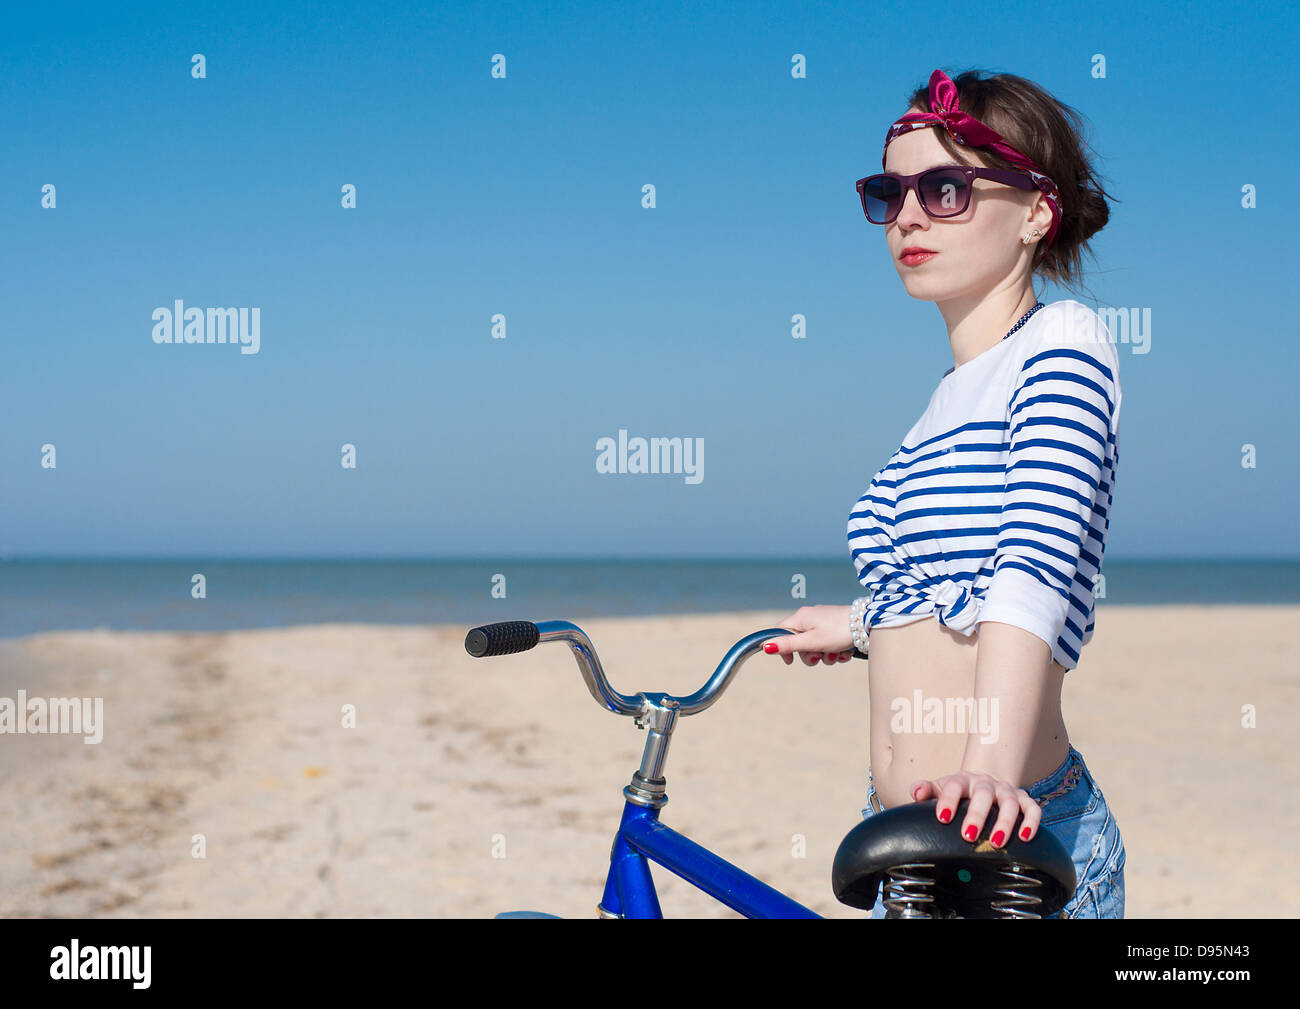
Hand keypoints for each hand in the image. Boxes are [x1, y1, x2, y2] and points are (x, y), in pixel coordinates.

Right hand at [761, 605, 855, 666]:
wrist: (867, 623)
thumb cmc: (838, 631)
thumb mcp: (811, 642)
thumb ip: (788, 645)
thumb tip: (765, 646)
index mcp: (800, 617)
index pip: (780, 632)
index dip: (782, 648)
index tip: (791, 662)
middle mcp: (810, 617)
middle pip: (799, 642)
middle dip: (810, 655)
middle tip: (820, 657)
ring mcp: (823, 621)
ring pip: (816, 645)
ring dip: (825, 655)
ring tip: (837, 654)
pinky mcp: (835, 626)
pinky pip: (828, 643)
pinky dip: (835, 651)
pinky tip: (844, 652)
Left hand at [910, 770, 1041, 847]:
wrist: (982, 785)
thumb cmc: (958, 793)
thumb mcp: (940, 790)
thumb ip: (925, 790)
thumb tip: (916, 793)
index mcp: (963, 780)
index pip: (955, 785)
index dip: (949, 800)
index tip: (942, 818)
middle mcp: (986, 783)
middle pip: (984, 794)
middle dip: (977, 815)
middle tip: (968, 836)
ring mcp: (1007, 790)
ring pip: (1010, 803)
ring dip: (1005, 822)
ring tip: (996, 842)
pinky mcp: (1024, 799)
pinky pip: (1033, 808)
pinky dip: (1031, 822)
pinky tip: (1024, 837)